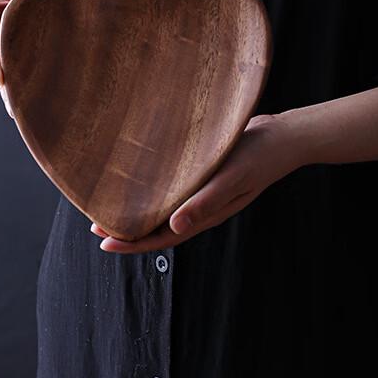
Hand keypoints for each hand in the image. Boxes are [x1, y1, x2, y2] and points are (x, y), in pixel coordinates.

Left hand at [92, 113, 305, 252]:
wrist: (283, 135)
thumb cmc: (259, 157)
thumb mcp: (231, 179)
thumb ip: (205, 202)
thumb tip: (174, 226)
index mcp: (205, 215)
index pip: (162, 236)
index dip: (133, 242)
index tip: (103, 242)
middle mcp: (199, 207)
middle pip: (157, 226)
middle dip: (127, 230)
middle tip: (94, 227)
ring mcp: (200, 191)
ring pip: (162, 208)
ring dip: (136, 210)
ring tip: (108, 206)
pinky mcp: (201, 173)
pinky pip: (171, 187)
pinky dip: (152, 189)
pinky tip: (137, 181)